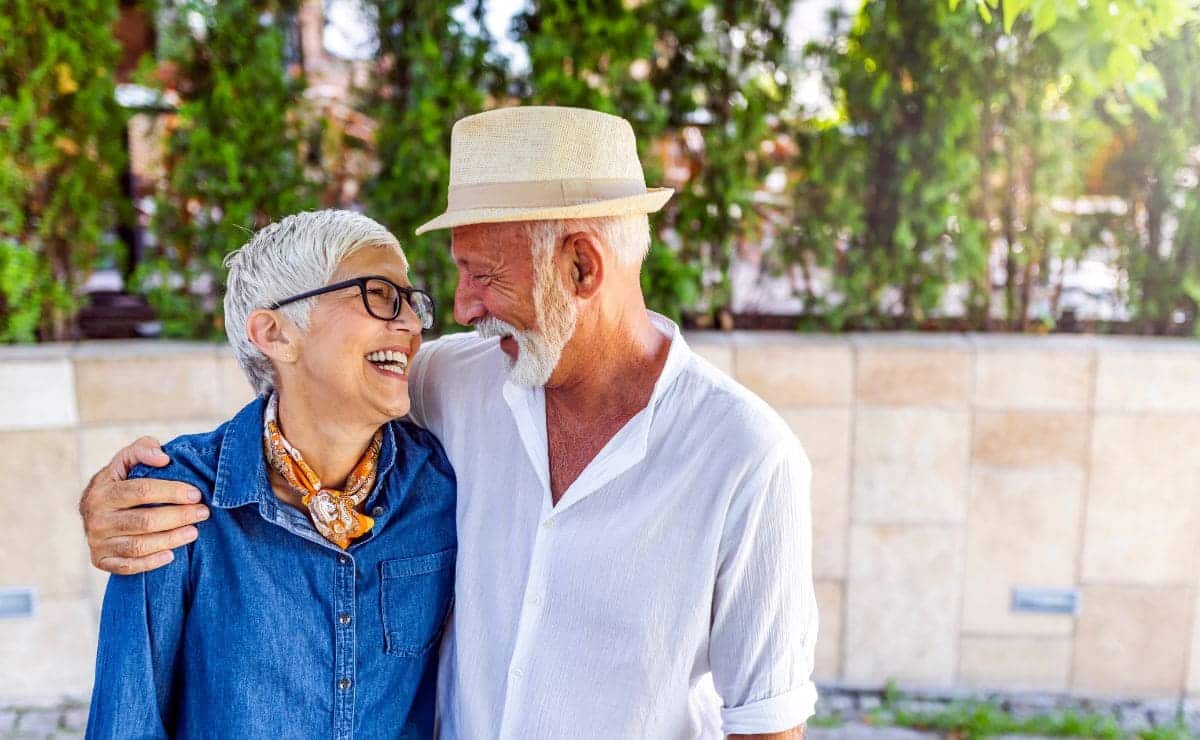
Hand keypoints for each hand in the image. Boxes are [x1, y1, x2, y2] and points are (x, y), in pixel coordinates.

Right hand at [79, 436, 208, 574]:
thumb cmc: (120, 481)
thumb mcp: (126, 459)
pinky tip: (171, 555)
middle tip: (202, 513)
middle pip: (144, 521)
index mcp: (102, 491)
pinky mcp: (100, 560)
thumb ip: (143, 449)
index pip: (141, 491)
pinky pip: (127, 566)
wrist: (94, 508)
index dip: (172, 492)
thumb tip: (163, 458)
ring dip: (170, 540)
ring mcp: (97, 542)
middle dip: (178, 516)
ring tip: (193, 532)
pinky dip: (151, 562)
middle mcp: (96, 518)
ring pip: (138, 545)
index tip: (196, 494)